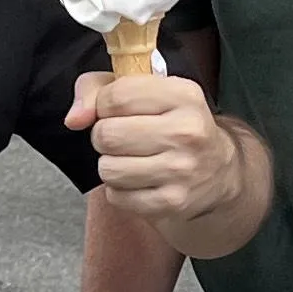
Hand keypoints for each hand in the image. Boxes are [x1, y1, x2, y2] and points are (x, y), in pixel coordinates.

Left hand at [67, 65, 245, 227]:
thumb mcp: (144, 91)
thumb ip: (97, 89)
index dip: (104, 106)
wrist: (218, 171)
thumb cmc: (171, 124)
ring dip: (111, 166)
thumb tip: (74, 119)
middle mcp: (187, 131)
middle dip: (104, 137)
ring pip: (108, 169)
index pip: (116, 96)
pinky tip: (140, 181)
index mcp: (184, 95)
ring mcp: (181, 170)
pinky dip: (120, 191)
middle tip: (123, 139)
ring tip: (132, 160)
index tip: (116, 111)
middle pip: (107, 135)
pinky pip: (117, 197)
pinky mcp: (172, 202)